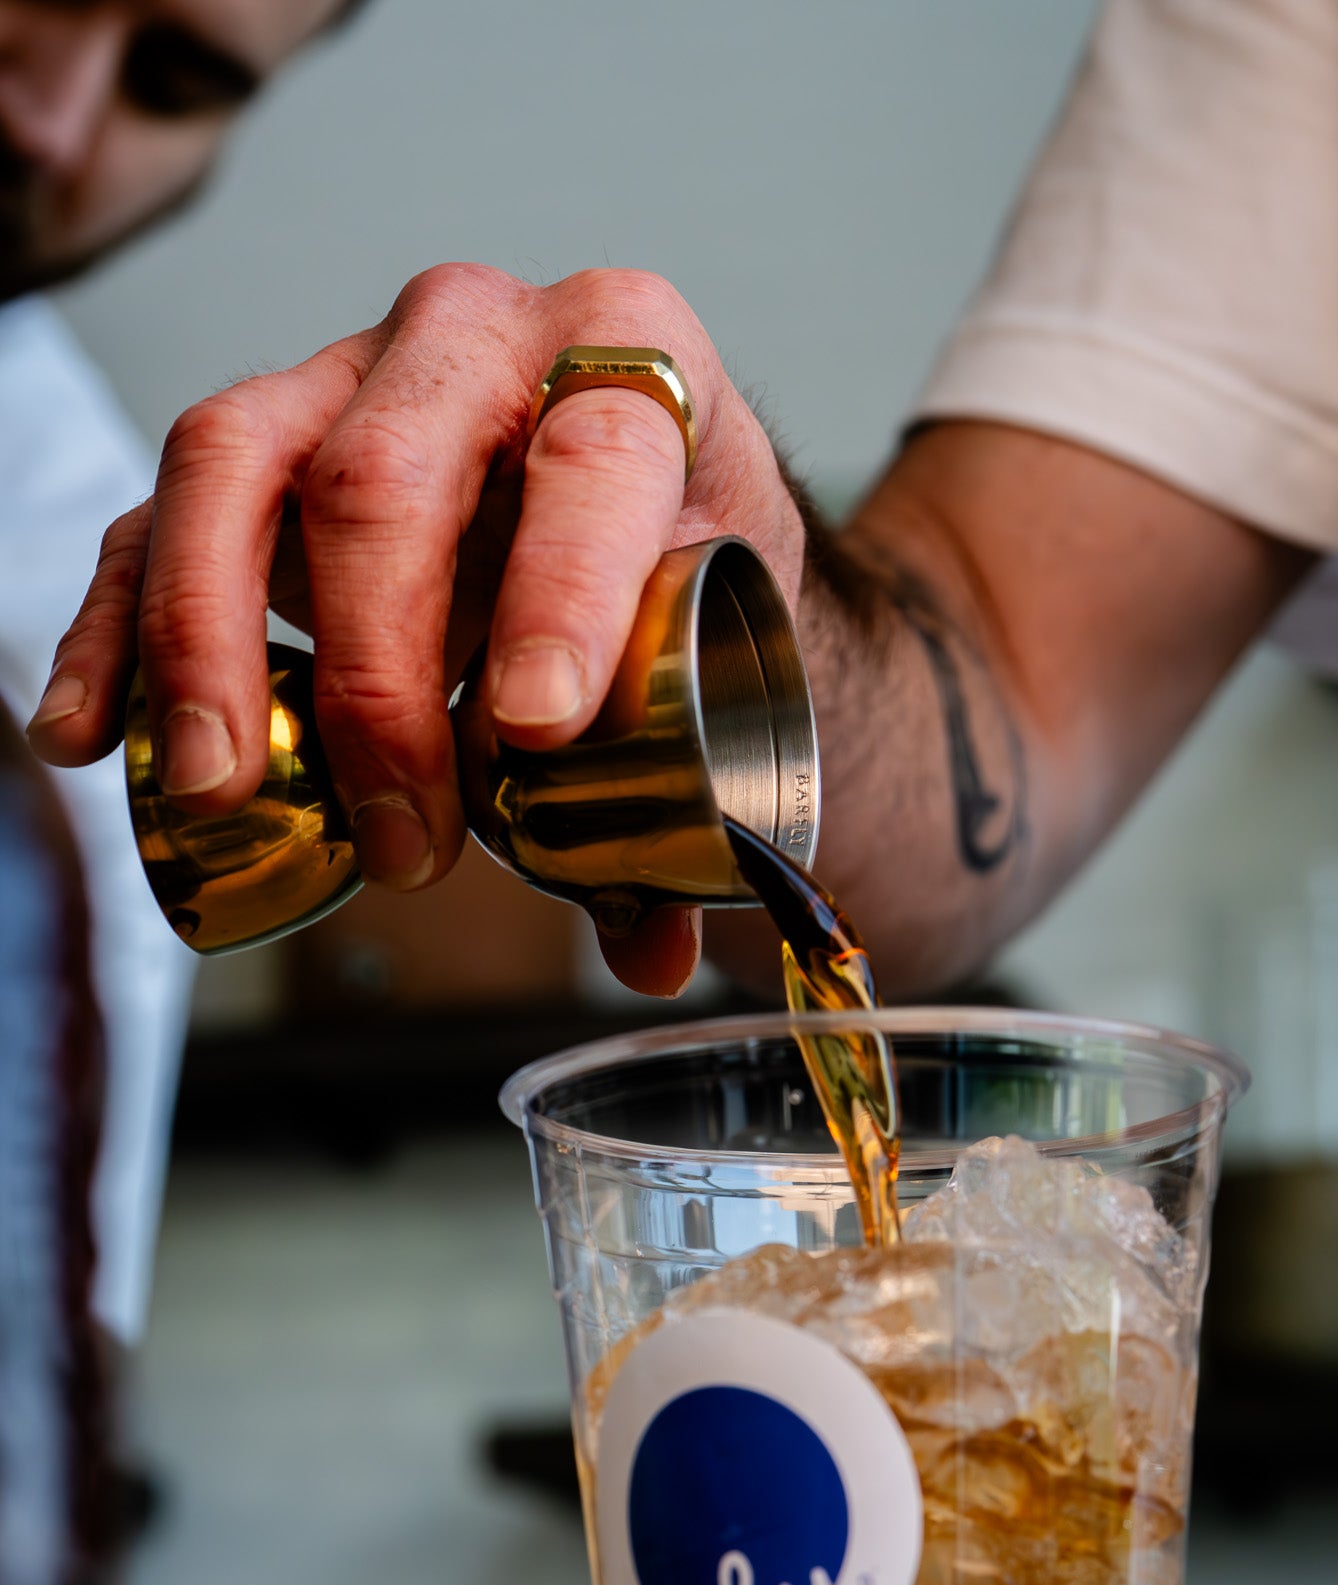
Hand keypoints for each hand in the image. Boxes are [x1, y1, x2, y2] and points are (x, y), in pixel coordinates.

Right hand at [28, 265, 803, 993]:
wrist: (626, 496)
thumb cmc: (664, 560)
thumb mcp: (703, 644)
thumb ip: (677, 794)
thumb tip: (649, 950)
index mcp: (628, 355)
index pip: (594, 457)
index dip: (561, 591)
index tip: (532, 728)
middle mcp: (472, 335)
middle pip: (387, 477)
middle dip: (378, 676)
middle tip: (403, 840)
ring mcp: (339, 375)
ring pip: (233, 465)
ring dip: (210, 641)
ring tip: (219, 787)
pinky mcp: (249, 447)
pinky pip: (152, 519)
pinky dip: (112, 633)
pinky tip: (88, 735)